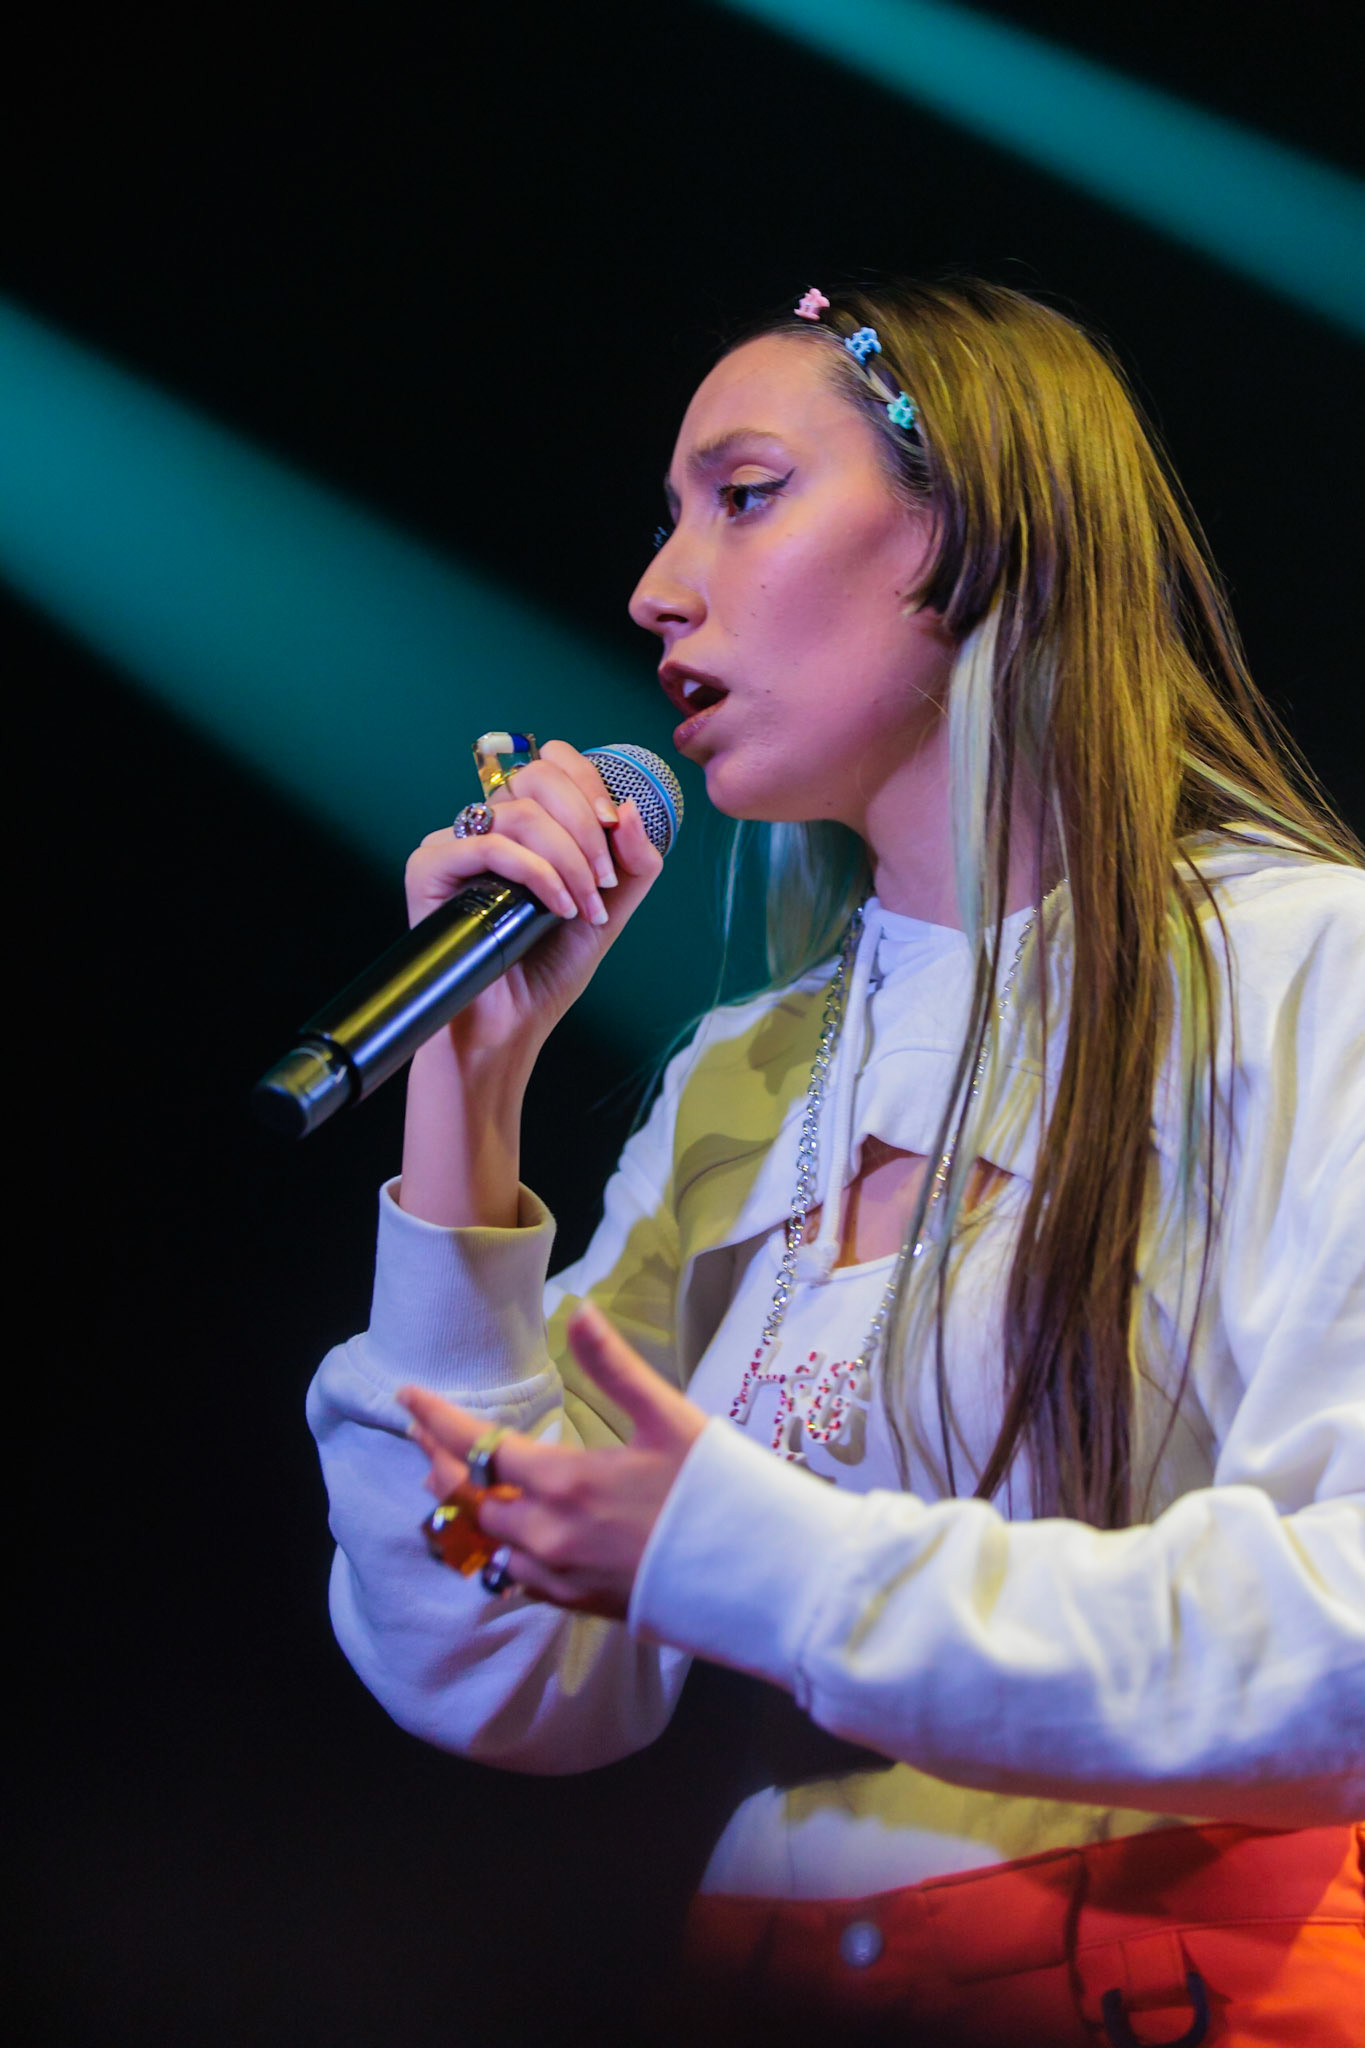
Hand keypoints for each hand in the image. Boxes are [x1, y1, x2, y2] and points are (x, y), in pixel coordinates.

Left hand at [399, 1302, 706, 1619]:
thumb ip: (614, 1366)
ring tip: (444, 1483)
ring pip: (483, 1545)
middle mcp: (547, 1535)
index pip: (476, 1448)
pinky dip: (492, 1552)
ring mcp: (559, 1576)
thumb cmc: (718, 1491)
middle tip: (417, 1433)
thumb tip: (578, 1311)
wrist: (759, 1579)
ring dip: (459, 1509)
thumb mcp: (669, 1418)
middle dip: (436, 1461)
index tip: (405, 1396)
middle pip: (467, 1498)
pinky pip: (512, 1579)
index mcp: (564, 1482)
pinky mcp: (577, 1604)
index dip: (436, 1419)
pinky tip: (496, 1542)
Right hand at [403, 741, 663, 1063]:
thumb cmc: (548, 970)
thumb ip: (633, 862)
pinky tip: (555, 909)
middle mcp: (485, 827)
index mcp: (524, 825)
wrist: (509, 1026)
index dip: (590, 783)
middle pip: (536, 777)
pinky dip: (536, 874)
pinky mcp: (429, 868)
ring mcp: (454, 845)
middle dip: (585, 825)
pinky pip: (488, 846)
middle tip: (603, 880)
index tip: (617, 827)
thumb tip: (633, 810)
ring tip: (582, 905)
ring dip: (568, 860)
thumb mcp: (609, 909)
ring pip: (519, 814)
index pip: (552, 764)